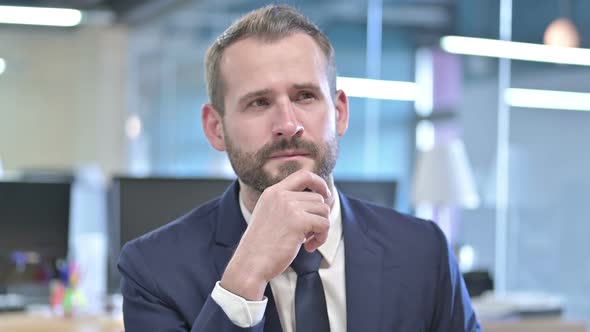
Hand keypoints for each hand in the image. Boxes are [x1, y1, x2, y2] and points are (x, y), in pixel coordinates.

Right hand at [220, 170, 331, 299]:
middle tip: (309, 235)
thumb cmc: (261, 246)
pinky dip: (322, 237)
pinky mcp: (298, 221)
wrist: (250, 264)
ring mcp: (289, 207)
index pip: (303, 175)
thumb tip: (321, 201)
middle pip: (318, 198)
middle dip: (319, 217)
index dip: (319, 182)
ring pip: (323, 210)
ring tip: (308, 242)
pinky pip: (324, 224)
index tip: (326, 194)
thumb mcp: (270, 216)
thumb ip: (288, 205)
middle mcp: (281, 195)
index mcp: (273, 192)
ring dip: (321, 228)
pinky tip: (309, 248)